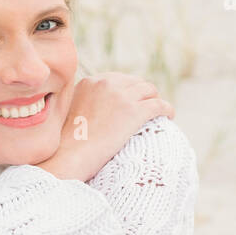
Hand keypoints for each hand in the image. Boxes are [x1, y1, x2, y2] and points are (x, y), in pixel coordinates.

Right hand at [40, 73, 173, 181]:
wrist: (70, 155)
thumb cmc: (66, 144)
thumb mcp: (69, 113)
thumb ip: (83, 104)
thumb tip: (95, 111)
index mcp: (90, 82)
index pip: (117, 79)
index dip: (127, 90)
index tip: (132, 100)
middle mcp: (106, 83)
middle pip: (135, 82)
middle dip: (142, 93)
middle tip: (147, 106)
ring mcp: (121, 96)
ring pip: (149, 90)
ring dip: (155, 99)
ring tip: (159, 112)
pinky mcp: (134, 111)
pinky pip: (159, 105)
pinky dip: (167, 109)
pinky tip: (169, 116)